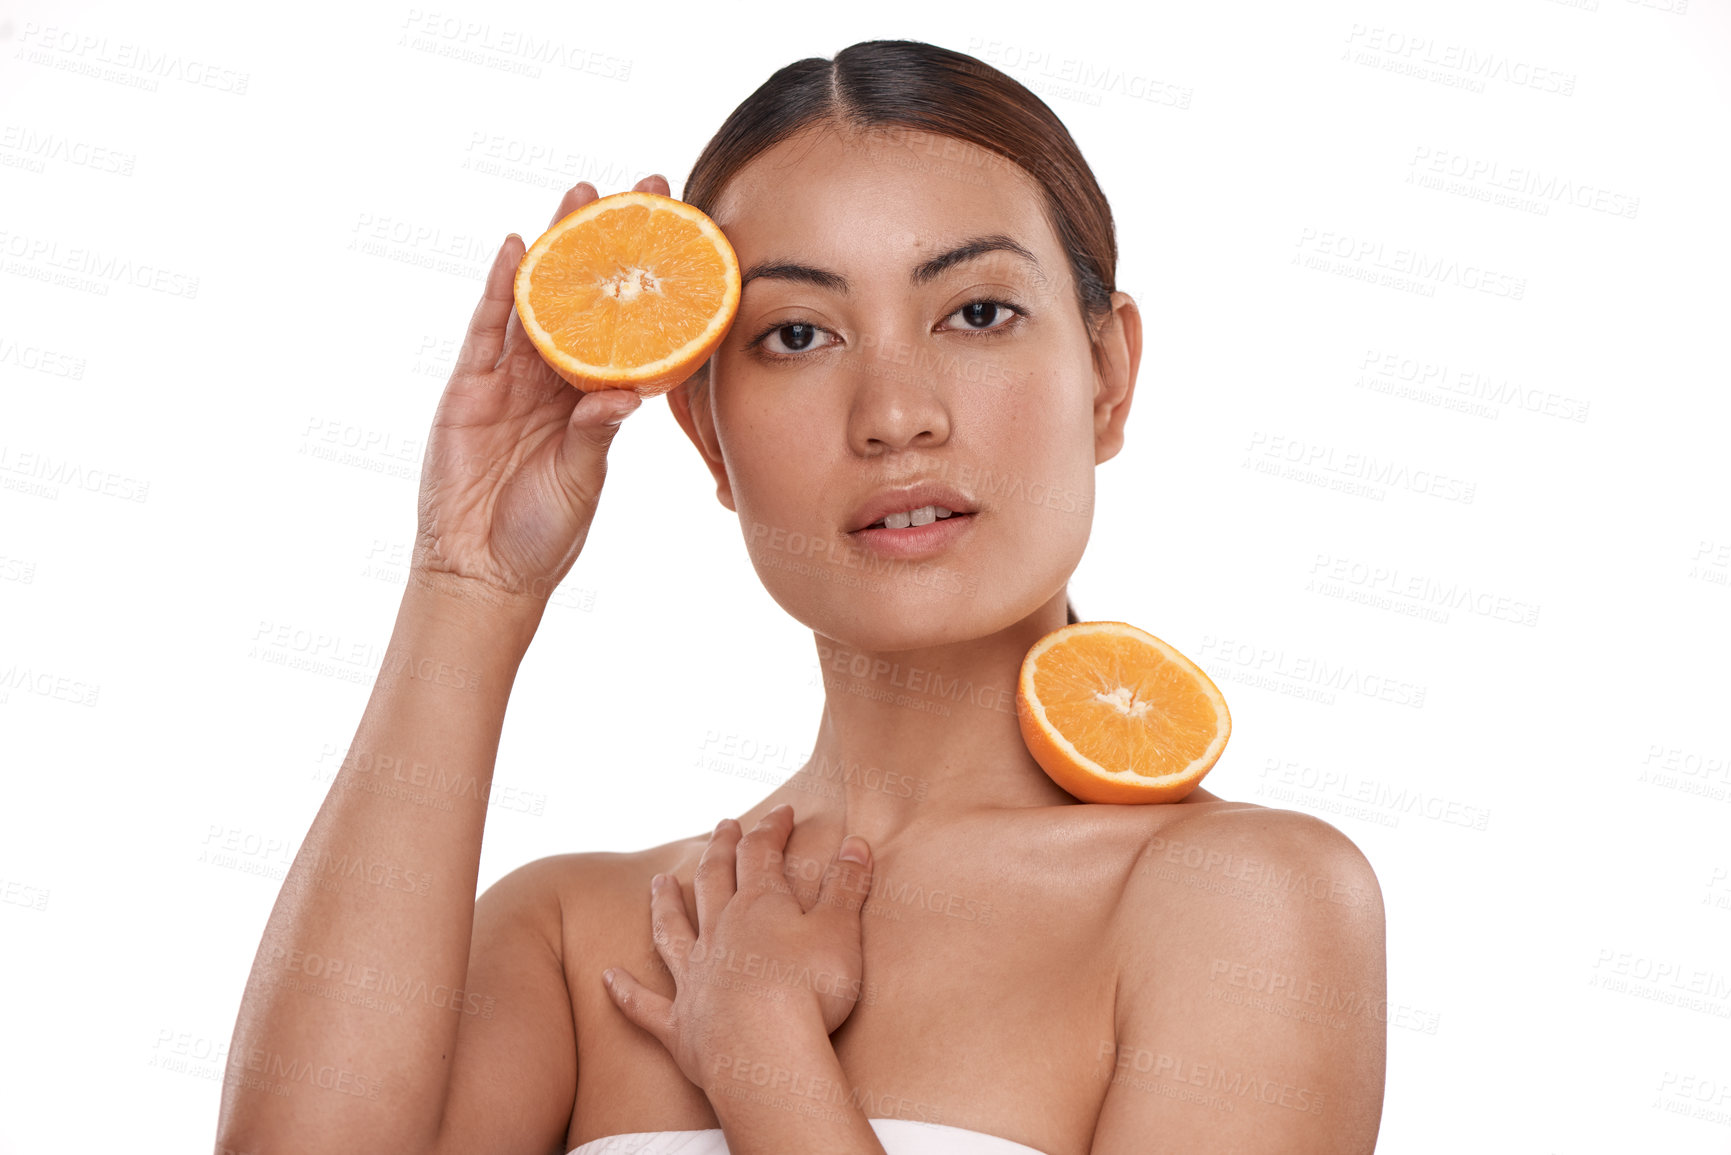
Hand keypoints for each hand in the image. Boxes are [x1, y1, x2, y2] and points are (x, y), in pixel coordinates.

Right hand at [410, 174, 673, 608]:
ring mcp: (509, 378)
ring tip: (582, 195)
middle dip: (609, 243)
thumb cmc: (543, 533)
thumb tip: (629, 393)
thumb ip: (599, 434)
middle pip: (584, 297)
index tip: (685, 238)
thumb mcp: (582, 479)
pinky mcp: (469, 387)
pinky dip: (499, 287)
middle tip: (642, 189)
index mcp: (592, 399)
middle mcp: (553, 379)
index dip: (650, 284)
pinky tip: (517, 247)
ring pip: (538, 298)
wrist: (484, 570)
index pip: (627, 329)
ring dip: (559, 246)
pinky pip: (485, 329)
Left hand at [602, 805, 874, 1092]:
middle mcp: (719, 933)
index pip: (761, 854)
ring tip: (658, 884)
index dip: (771, 830)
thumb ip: (846, 887)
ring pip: (671, 931)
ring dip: (664, 905)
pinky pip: (645, 1005)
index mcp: (758, 906)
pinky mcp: (680, 1025)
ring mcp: (694, 977)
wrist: (765, 1053)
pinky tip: (608, 978)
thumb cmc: (809, 990)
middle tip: (722, 825)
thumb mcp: (840, 930)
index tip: (782, 812)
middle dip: (720, 850)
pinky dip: (626, 992)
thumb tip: (855, 843)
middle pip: (713, 880)